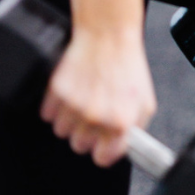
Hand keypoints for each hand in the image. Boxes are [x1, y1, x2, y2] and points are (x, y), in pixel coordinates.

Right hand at [40, 28, 156, 167]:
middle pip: (79, 146)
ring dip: (71, 119)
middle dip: (86, 132)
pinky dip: (57, 106)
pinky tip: (72, 92)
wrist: (109, 36)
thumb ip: (135, 129)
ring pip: (62, 131)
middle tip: (94, 114)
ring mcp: (74, 106)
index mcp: (119, 122)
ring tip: (84, 99)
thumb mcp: (145, 102)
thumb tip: (123, 146)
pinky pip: (48, 115)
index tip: (101, 145)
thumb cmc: (128, 66)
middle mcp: (96, 117)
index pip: (101, 158)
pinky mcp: (57, 93)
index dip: (102, 150)